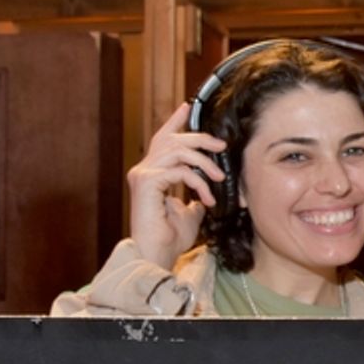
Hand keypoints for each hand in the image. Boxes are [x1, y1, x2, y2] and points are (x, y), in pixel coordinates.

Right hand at [126, 102, 226, 268]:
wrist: (158, 255)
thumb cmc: (171, 237)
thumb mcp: (191, 212)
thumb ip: (196, 195)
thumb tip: (208, 189)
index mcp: (153, 173)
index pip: (164, 139)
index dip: (176, 121)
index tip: (188, 107)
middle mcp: (144, 170)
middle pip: (173, 139)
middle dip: (200, 138)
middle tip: (222, 146)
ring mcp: (142, 175)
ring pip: (177, 151)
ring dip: (204, 162)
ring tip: (220, 177)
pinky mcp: (146, 184)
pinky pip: (179, 171)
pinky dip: (198, 182)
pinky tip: (207, 198)